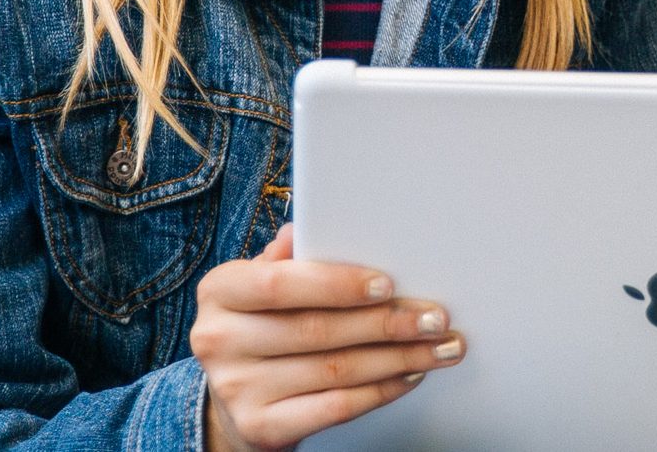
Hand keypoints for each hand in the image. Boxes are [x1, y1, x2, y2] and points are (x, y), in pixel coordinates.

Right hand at [192, 228, 463, 451]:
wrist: (236, 406)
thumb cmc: (259, 334)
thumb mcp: (259, 290)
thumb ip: (286, 261)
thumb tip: (306, 229)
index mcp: (219, 292)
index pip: (279, 284)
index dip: (337, 283)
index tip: (387, 284)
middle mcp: (219, 340)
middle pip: (317, 329)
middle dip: (386, 323)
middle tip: (434, 317)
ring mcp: (237, 388)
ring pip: (335, 370)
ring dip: (397, 357)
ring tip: (437, 346)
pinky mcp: (260, 427)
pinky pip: (335, 407)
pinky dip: (380, 390)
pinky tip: (409, 376)